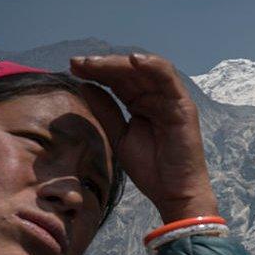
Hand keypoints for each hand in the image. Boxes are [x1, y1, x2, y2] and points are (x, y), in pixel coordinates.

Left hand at [70, 54, 217, 222]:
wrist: (174, 193)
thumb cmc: (151, 169)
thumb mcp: (119, 137)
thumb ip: (106, 111)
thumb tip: (85, 86)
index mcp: (141, 103)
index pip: (117, 80)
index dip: (95, 72)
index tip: (72, 68)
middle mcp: (156, 96)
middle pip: (127, 72)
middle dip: (101, 65)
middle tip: (77, 63)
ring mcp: (170, 99)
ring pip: (144, 70)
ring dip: (119, 63)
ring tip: (95, 62)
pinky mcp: (182, 105)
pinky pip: (168, 78)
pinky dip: (153, 65)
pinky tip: (133, 60)